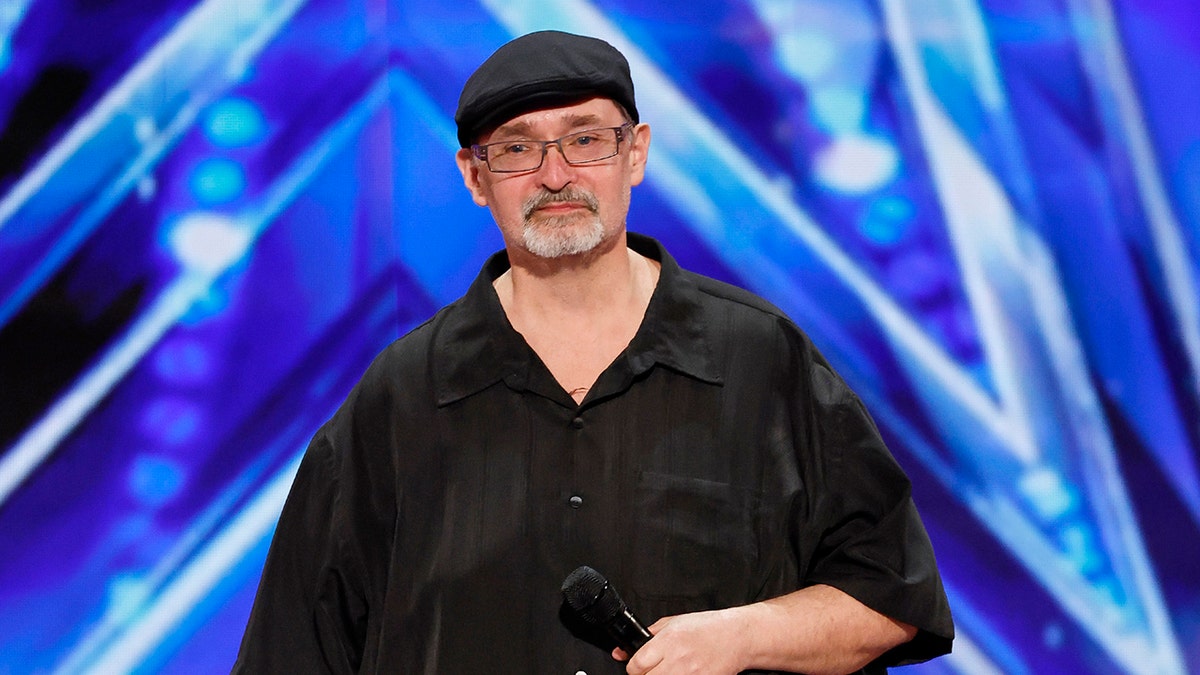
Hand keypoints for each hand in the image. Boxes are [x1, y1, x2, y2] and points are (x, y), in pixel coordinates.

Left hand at [613, 608, 748, 673]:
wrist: (736, 637)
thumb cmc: (707, 628)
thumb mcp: (674, 622)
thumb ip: (648, 636)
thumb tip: (622, 652)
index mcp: (668, 641)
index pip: (637, 665)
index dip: (634, 667)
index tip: (638, 666)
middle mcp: (677, 660)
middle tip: (653, 669)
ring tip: (669, 671)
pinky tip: (682, 673)